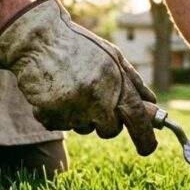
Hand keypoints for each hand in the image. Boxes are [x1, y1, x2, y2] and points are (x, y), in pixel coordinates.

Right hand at [0, 0, 157, 154]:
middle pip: (110, 130)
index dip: (145, 138)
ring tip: (70, 88)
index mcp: (116, 82)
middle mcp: (96, 97)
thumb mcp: (112, 55)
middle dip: (105, 122)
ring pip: (84, 128)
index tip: (148, 149)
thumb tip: (152, 104)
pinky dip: (58, 114)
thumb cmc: (79, 45)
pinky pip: (61, 126)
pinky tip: (55, 92)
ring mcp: (72, 108)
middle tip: (94, 99)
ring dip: (80, 116)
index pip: (138, 118)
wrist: (37, 39)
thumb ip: (133, 81)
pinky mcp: (50, 115)